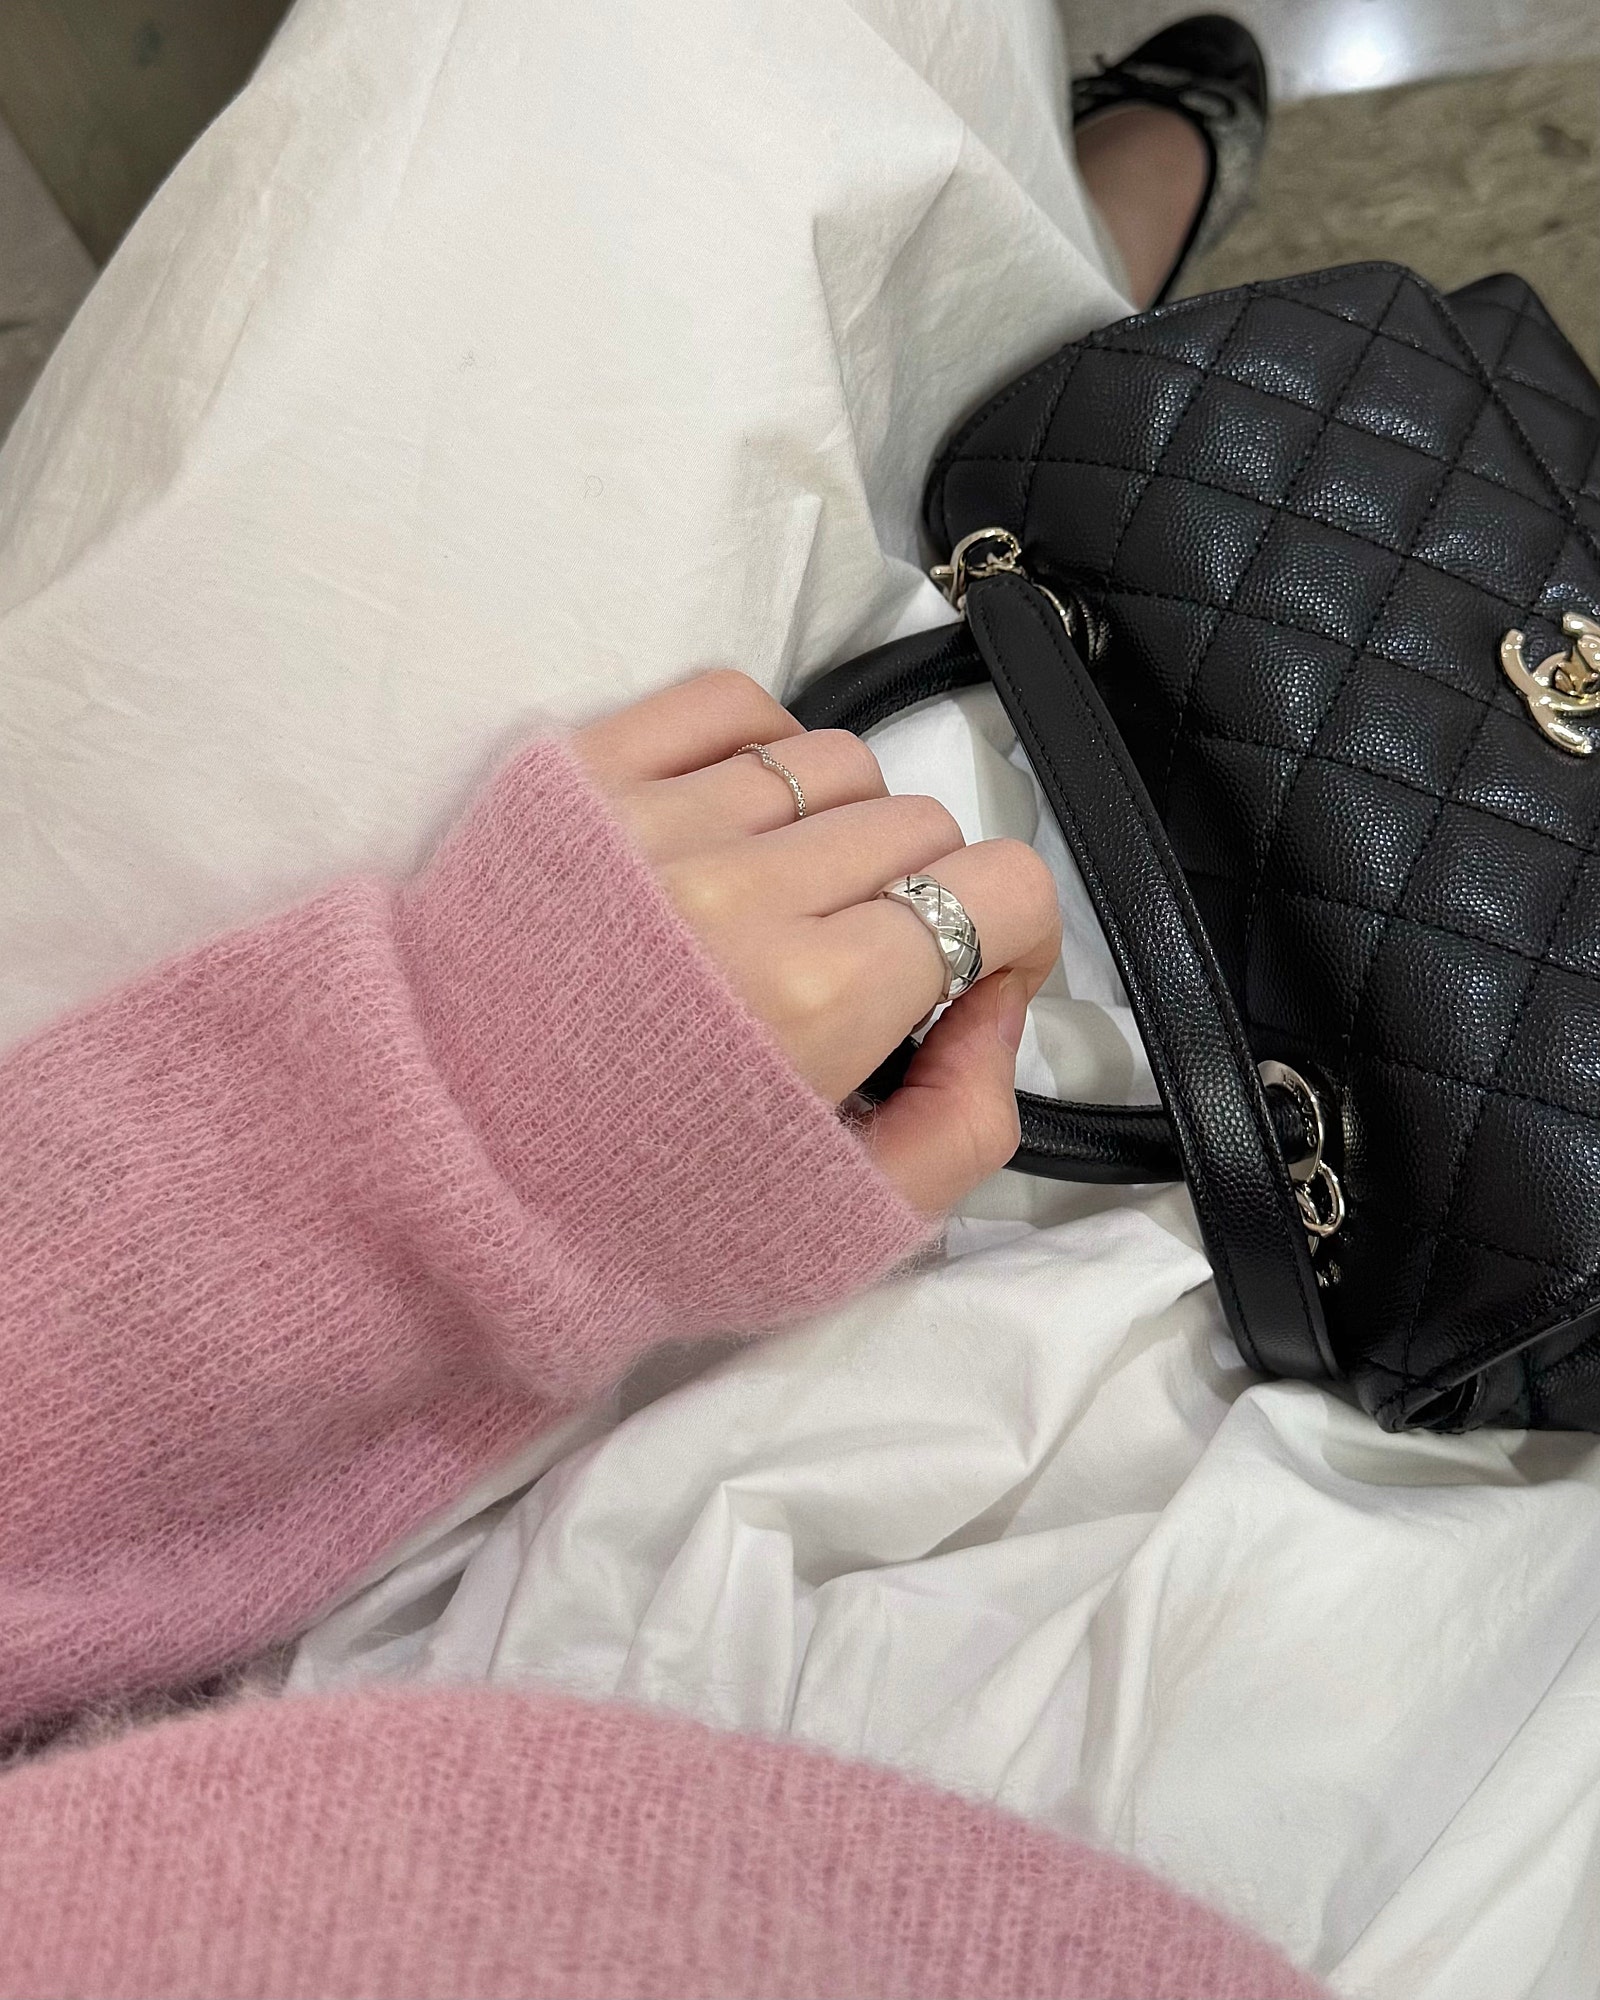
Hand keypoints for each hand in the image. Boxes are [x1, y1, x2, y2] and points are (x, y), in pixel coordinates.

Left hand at [573, 668, 1060, 1217]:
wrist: (433, 1172)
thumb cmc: (630, 1212)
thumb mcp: (837, 1224)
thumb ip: (967, 1123)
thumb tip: (997, 1005)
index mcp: (815, 999)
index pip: (1003, 889)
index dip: (1013, 941)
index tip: (966, 982)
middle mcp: (740, 890)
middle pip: (921, 825)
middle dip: (922, 900)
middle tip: (858, 968)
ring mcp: (653, 819)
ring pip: (837, 761)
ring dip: (841, 828)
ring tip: (786, 900)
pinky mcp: (579, 778)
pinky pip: (729, 700)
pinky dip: (765, 746)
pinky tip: (746, 818)